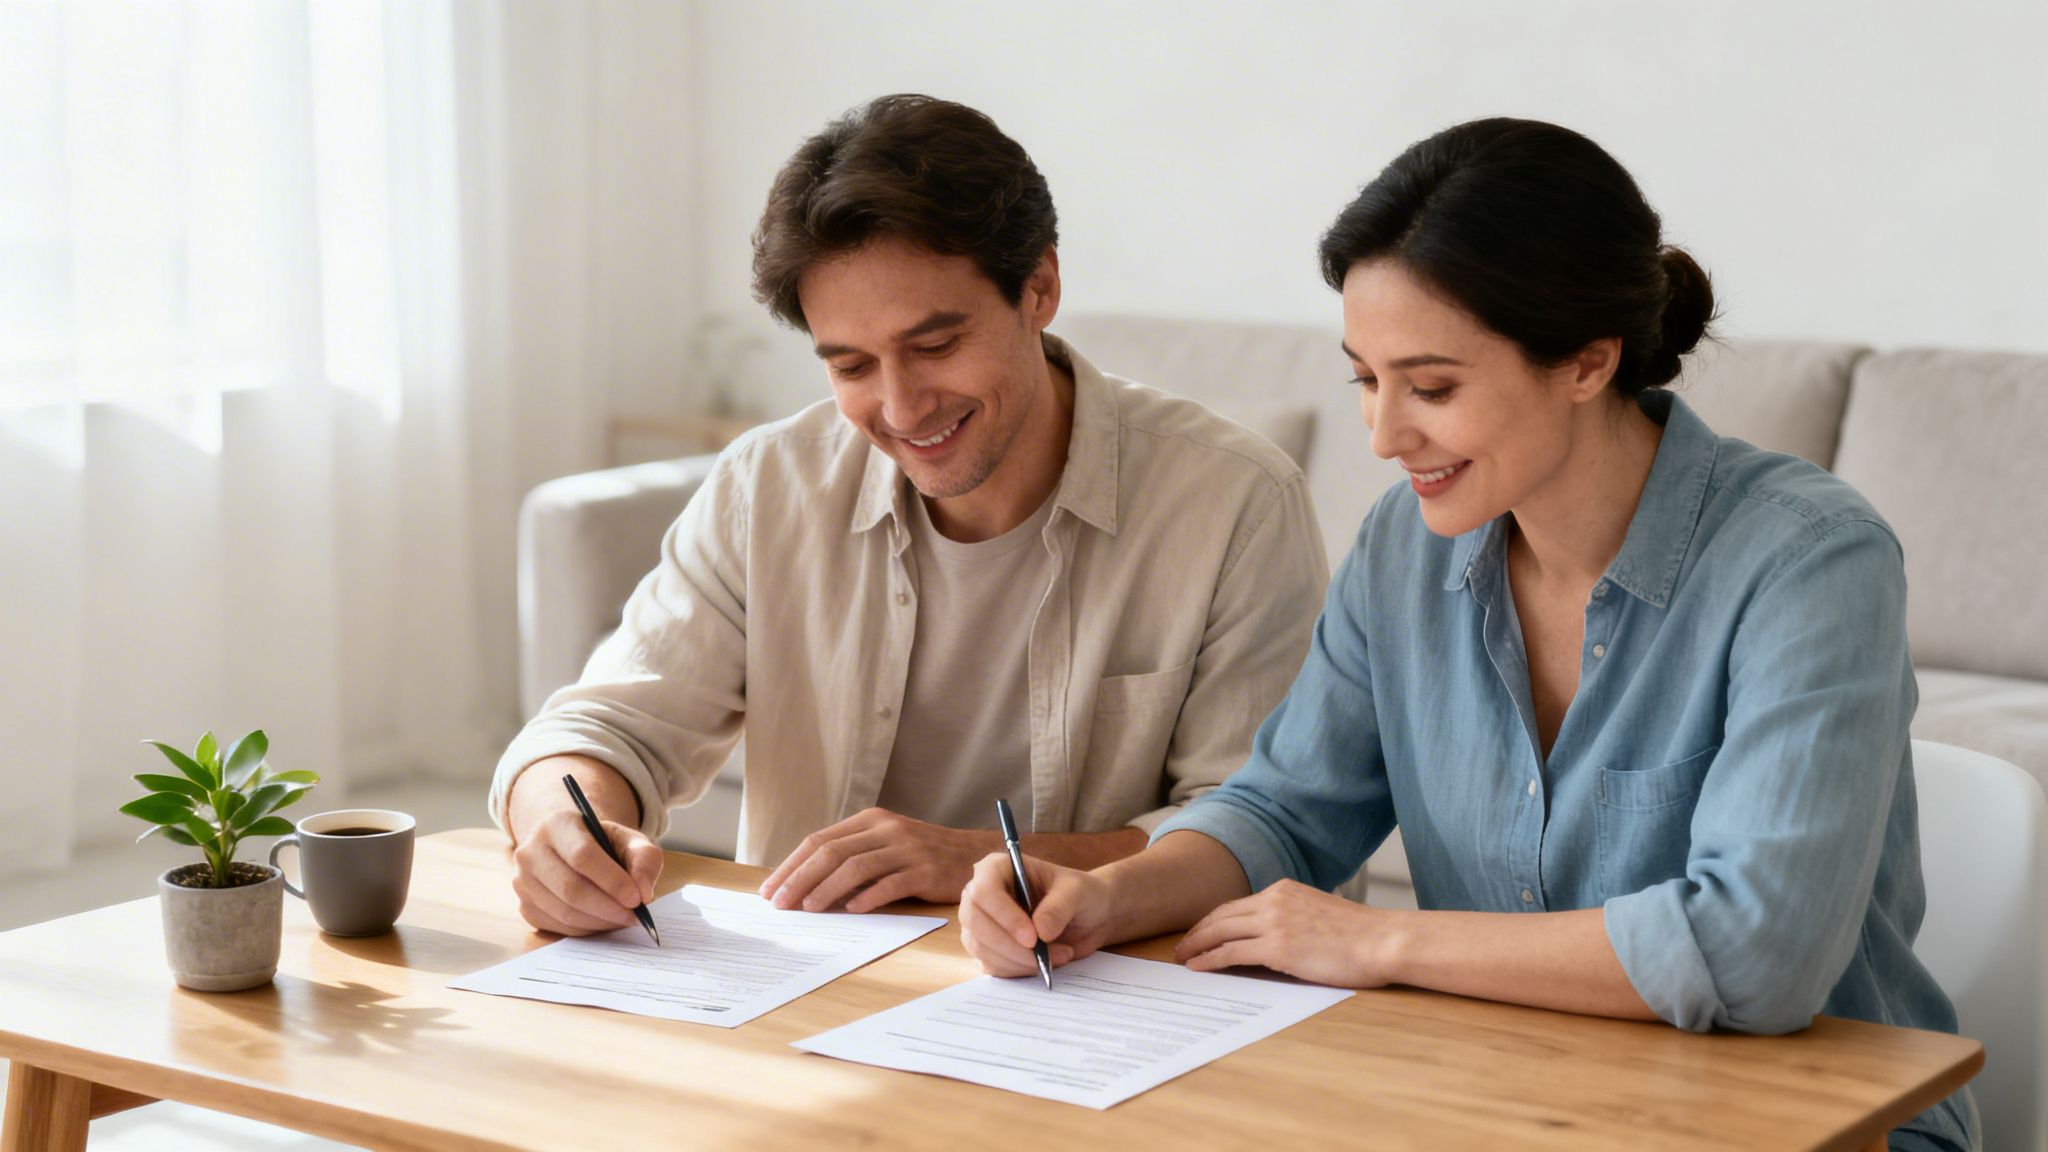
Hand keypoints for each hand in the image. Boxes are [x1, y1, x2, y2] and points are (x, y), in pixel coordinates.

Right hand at [511, 806, 662, 936]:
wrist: (569, 849)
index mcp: (557, 824)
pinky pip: (559, 926)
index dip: (612, 881)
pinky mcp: (525, 906)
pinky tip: (604, 920)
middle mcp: (530, 852)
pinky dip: (587, 929)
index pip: (582, 856)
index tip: (637, 899)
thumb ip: (644, 859)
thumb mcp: (629, 840)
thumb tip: (644, 893)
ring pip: (564, 912)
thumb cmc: (602, 844)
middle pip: (571, 888)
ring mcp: (523, 881)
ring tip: (624, 918)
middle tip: (634, 916)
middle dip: (608, 907)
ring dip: (600, 921)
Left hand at [758, 807, 985, 912]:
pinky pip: (891, 883)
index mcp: (871, 820)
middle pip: (832, 852)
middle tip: (780, 904)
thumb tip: (804, 887)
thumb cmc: (923, 855)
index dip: (791, 865)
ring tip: (807, 910)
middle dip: (799, 879)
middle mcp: (887, 829)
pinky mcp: (926, 870)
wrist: (975, 855)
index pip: (820, 841)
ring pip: (856, 867)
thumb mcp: (886, 846)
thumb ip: (852, 857)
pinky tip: (853, 910)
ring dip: (826, 890)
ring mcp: (908, 848)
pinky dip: (869, 897)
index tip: (770, 889)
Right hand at [958, 852, 1114, 976]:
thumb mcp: (1077, 892)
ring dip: (1019, 961)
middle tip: (1043, 957)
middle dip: (1009, 946)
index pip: (984, 891)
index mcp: (998, 869)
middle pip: (975, 922)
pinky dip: (1019, 971)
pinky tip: (1046, 963)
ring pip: (981, 948)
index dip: (1004, 916)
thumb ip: (1059, 907)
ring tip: (1058, 956)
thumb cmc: (1079, 894)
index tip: (1033, 938)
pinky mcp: (988, 950)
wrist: (1088, 917)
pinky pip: (992, 966)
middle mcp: (982, 895)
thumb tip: (1040, 931)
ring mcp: (981, 924)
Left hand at [1174, 878, 1391, 986]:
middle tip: (1180, 946)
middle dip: (1197, 931)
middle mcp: (1274, 900)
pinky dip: (1210, 960)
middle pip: (1222, 915)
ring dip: (1197, 946)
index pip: (1237, 904)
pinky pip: (1231, 953)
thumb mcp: (1319, 913)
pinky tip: (1199, 967)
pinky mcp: (1277, 947)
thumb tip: (1276, 936)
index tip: (1199, 931)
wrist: (1383, 940)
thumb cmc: (1361, 935)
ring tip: (1182, 958)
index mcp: (1284, 889)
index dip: (1213, 920)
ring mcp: (1274, 922)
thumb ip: (1294, 917)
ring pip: (1221, 932)